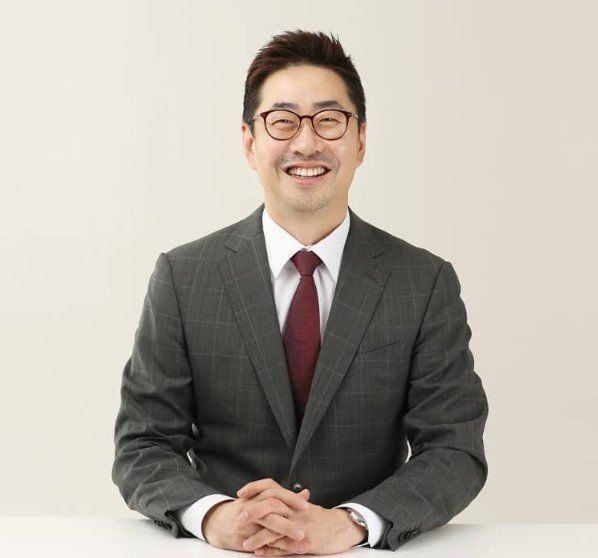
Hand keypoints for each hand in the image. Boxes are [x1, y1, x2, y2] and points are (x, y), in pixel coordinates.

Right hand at [201, 482, 309, 551]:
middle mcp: (251, 505)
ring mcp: (246, 521)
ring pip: (267, 522)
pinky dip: (274, 545)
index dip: (291, 497)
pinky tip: (285, 547)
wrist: (217, 523)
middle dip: (290, 512)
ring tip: (299, 536)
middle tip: (306, 518)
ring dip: (285, 528)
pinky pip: (260, 540)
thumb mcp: (262, 501)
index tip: (306, 505)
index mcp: (256, 495)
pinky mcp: (243, 536)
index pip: (275, 490)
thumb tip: (306, 495)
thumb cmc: (245, 510)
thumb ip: (285, 499)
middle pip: (272, 504)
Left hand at [238, 478, 365, 555]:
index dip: (255, 487)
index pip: (271, 486)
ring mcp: (299, 526)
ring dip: (258, 537)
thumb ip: (287, 502)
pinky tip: (258, 553)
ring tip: (244, 543)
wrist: (341, 528)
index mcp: (293, 500)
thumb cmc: (320, 517)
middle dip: (253, 512)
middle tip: (239, 517)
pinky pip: (283, 547)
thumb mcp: (303, 506)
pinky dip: (270, 551)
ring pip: (275, 529)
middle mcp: (295, 510)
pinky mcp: (304, 542)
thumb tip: (270, 497)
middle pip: (271, 505)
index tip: (241, 493)